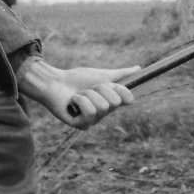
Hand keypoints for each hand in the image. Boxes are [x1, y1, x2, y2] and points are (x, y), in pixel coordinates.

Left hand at [16, 57, 138, 129]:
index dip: (117, 88)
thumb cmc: (77, 79)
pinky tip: (72, 102)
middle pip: (115, 102)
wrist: (54, 82)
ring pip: (103, 107)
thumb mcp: (103, 75)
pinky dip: (80, 101)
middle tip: (88, 89)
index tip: (106, 83)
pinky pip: (90, 112)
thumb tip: (139, 69)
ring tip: (77, 95)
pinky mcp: (81, 125)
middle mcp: (104, 114)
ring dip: (88, 95)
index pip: (127, 99)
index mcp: (110, 103)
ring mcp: (93, 121)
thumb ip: (121, 74)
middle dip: (100, 90)